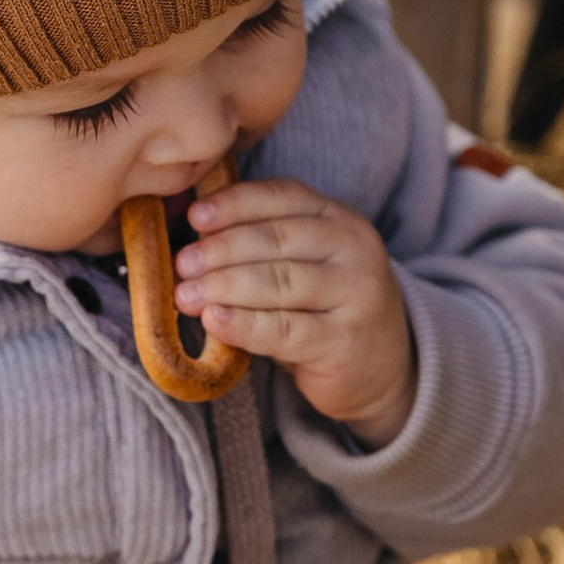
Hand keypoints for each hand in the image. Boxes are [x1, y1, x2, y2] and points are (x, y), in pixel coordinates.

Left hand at [174, 178, 416, 444]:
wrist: (381, 367)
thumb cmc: (325, 309)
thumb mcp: (305, 263)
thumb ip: (263, 244)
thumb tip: (194, 234)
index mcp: (339, 218)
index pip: (283, 197)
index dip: (235, 204)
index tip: (195, 217)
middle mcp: (354, 249)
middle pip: (277, 239)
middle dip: (222, 250)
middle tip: (182, 264)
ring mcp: (355, 295)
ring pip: (280, 282)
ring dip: (226, 286)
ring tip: (186, 295)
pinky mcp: (344, 341)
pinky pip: (285, 330)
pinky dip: (244, 324)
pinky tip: (214, 321)